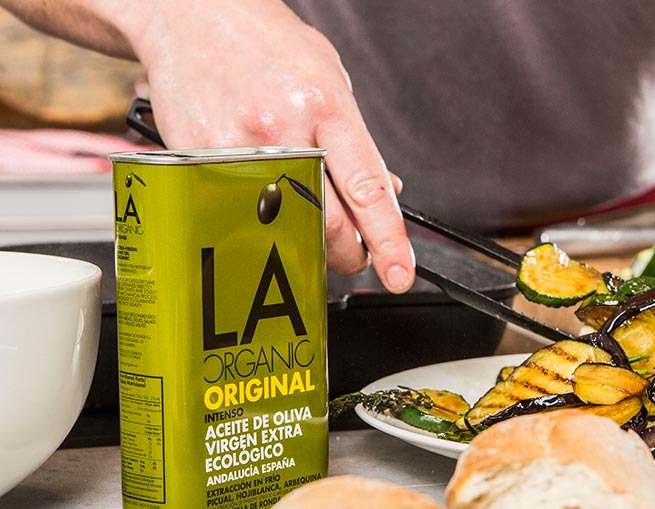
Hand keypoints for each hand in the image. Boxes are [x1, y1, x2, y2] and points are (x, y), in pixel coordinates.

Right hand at [134, 0, 413, 292]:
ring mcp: (237, 150)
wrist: (192, 15)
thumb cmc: (265, 46)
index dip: (388, 241)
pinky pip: (240, 216)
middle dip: (350, 254)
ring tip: (306, 218)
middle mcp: (282, 129)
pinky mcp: (198, 163)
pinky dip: (258, 221)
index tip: (399, 273)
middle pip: (329, 226)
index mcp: (325, 106)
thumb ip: (358, 141)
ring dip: (305, 242)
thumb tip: (387, 193)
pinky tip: (259, 195)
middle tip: (354, 251)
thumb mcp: (330, 80)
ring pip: (284, 231)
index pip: (368, 190)